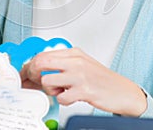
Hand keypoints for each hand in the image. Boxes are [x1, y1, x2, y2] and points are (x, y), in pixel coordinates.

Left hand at [20, 47, 146, 116]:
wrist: (122, 91)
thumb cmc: (101, 78)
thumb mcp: (82, 63)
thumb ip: (63, 62)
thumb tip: (41, 66)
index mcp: (74, 53)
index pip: (44, 54)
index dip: (32, 65)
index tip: (29, 73)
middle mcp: (75, 61)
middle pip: (41, 62)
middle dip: (34, 74)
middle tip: (40, 82)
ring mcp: (79, 75)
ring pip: (47, 81)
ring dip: (51, 90)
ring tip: (61, 90)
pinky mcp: (84, 90)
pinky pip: (61, 97)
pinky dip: (63, 100)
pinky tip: (72, 96)